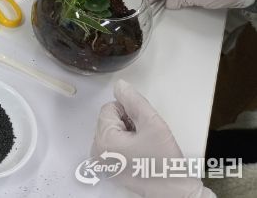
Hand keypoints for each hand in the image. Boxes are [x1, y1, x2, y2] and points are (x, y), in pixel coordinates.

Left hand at [91, 80, 210, 197]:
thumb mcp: (152, 123)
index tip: (142, 125)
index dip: (129, 112)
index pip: (109, 108)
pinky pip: (114, 144)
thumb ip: (134, 101)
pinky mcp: (109, 168)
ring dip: (128, 133)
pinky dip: (127, 144)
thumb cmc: (165, 163)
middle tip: (145, 138)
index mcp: (103, 140)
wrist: (175, 192)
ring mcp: (102, 162)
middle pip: (109, 120)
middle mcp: (97, 152)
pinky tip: (141, 154)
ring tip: (144, 147)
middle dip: (128, 123)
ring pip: (113, 131)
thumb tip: (120, 86)